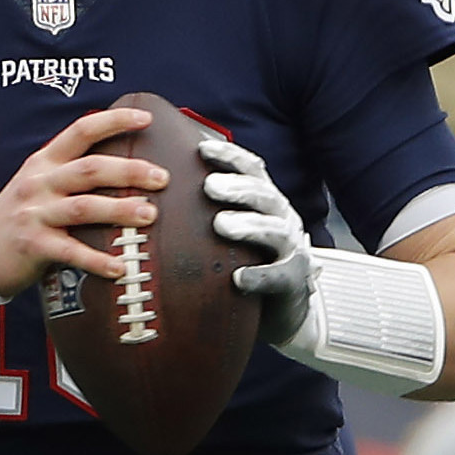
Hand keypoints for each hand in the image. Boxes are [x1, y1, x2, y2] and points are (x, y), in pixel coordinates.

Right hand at [0, 106, 157, 296]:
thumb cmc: (18, 218)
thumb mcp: (38, 185)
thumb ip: (72, 174)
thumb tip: (127, 171)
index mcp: (44, 162)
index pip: (81, 131)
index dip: (113, 121)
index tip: (144, 119)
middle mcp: (39, 183)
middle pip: (90, 169)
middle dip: (130, 171)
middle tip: (161, 178)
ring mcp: (35, 213)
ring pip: (84, 207)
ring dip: (120, 210)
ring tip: (148, 215)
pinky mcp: (33, 244)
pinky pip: (71, 251)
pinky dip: (97, 259)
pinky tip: (119, 266)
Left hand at [200, 133, 310, 343]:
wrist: (282, 306)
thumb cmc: (248, 259)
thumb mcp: (234, 227)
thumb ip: (210, 205)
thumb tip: (163, 178)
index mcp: (265, 201)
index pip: (252, 170)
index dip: (230, 156)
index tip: (202, 149)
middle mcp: (281, 218)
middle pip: (264, 196)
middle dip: (237, 188)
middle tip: (209, 185)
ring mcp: (290, 249)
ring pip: (274, 231)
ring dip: (248, 225)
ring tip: (221, 224)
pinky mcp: (292, 281)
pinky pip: (277, 276)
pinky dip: (258, 276)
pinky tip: (238, 278)